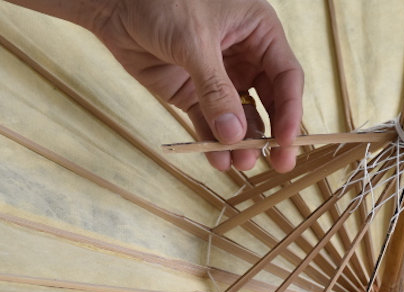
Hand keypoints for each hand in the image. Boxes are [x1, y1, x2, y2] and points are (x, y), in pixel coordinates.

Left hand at [10, 0, 302, 172]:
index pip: (286, 77)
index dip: (290, 110)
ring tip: (242, 164)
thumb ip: (215, 90)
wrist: (113, 4)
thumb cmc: (161, 2)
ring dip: (243, 143)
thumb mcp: (193, 42)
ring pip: (241, 118)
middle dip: (273, 135)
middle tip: (278, 164)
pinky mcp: (194, 94)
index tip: (287, 141)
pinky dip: (214, 143)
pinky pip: (210, 124)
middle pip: (270, 102)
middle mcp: (245, 57)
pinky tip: (219, 160)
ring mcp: (220, 78)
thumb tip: (235, 135)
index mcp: (258, 32)